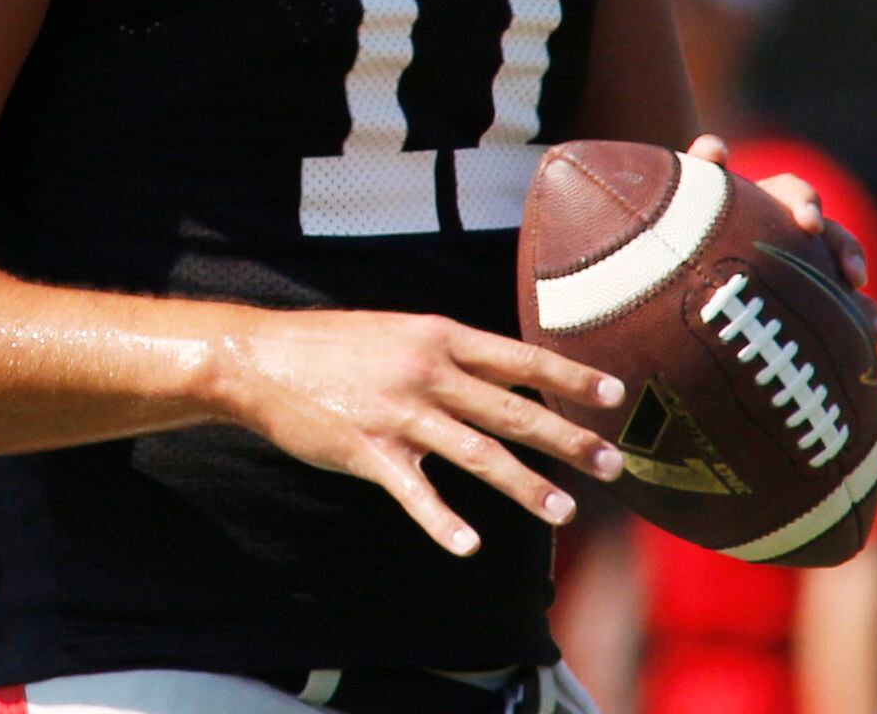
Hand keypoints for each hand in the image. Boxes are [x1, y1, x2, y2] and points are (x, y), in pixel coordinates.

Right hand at [204, 308, 627, 556]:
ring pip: (478, 454)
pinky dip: (443, 521)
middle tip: (613, 463)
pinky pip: (415, 492)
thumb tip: (500, 371)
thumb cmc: (334, 347)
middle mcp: (429, 372)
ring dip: (526, 485)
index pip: (520, 358)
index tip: (615, 395)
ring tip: (564, 511)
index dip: (570, 376)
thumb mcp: (400, 331)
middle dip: (570, 438)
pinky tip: (470, 546)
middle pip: (514, 410)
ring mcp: (400, 413)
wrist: (261, 359)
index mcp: (441, 337)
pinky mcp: (369, 451)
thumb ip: (449, 352)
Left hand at [688, 134, 876, 345]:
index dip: (807, 205)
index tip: (810, 225)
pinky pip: (841, 304)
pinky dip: (861, 318)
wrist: (681, 251)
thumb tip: (716, 148)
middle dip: (847, 253)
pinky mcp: (807, 293)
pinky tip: (874, 339)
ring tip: (872, 321)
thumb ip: (702, 165)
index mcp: (767, 201)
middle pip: (832, 234)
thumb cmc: (686, 216)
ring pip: (843, 270)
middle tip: (853, 277)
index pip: (794, 194)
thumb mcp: (691, 191)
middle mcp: (792, 229)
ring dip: (860, 294)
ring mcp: (803, 260)